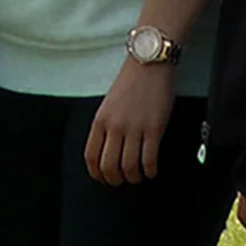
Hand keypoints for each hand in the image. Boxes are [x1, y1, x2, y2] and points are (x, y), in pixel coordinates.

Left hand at [83, 58, 174, 185]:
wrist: (150, 63)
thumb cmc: (131, 81)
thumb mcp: (109, 104)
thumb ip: (106, 126)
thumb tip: (108, 151)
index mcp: (100, 120)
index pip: (91, 157)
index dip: (97, 174)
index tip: (103, 179)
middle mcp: (115, 126)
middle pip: (109, 166)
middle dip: (115, 180)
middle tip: (121, 181)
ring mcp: (135, 128)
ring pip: (129, 167)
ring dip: (134, 177)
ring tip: (138, 176)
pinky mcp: (154, 129)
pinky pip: (149, 159)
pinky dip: (150, 171)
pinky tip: (151, 170)